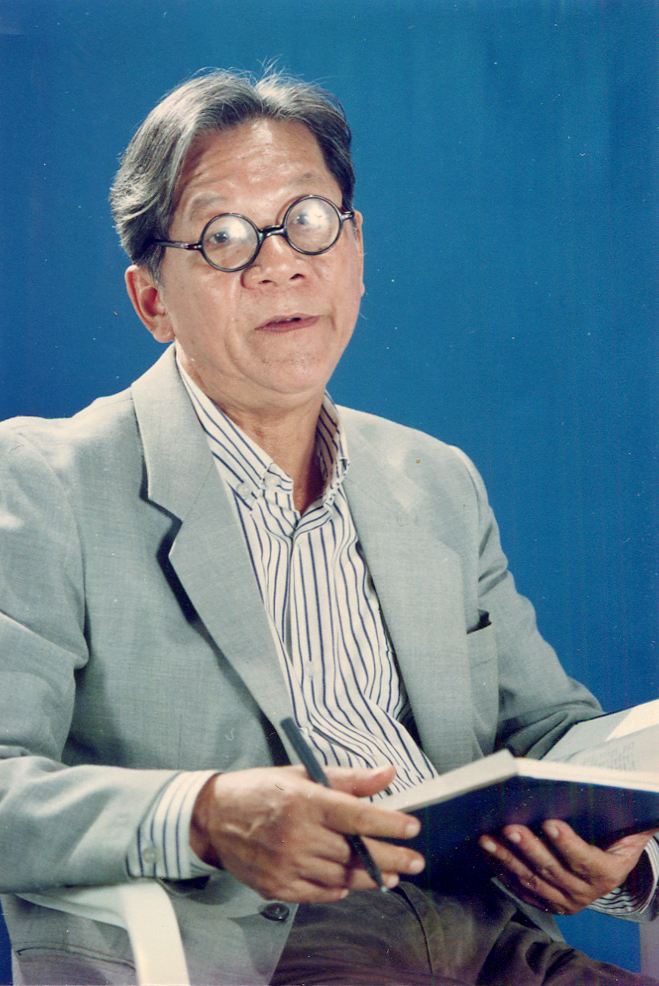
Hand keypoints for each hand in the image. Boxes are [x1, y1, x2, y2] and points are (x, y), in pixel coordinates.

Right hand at [190, 764, 423, 901]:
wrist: (213, 817)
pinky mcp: (277, 886)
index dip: (391, 824)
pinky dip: (340, 891)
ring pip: (342, 877)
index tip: (413, 827)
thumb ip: (348, 778)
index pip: (359, 816)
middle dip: (393, 857)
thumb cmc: (261, 790)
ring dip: (371, 877)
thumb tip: (387, 773)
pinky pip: (319, 894)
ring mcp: (286, 864)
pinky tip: (352, 884)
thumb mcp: (302, 773)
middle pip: (356, 851)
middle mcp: (297, 835)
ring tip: (392, 875)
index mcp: (306, 801)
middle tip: (416, 860)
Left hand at [479, 820, 658, 914]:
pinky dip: (504, 873)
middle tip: (509, 827)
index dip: (567, 843)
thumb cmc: (616, 838)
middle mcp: (586, 893)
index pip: (585, 860)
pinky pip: (523, 891)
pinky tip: (490, 856)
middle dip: (528, 848)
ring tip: (488, 840)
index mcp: (608, 873)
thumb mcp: (630, 829)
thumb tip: (628, 792)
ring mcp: (566, 902)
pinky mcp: (549, 904)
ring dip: (507, 860)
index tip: (550, 822)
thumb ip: (626, 814)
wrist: (612, 868)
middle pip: (552, 870)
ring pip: (533, 881)